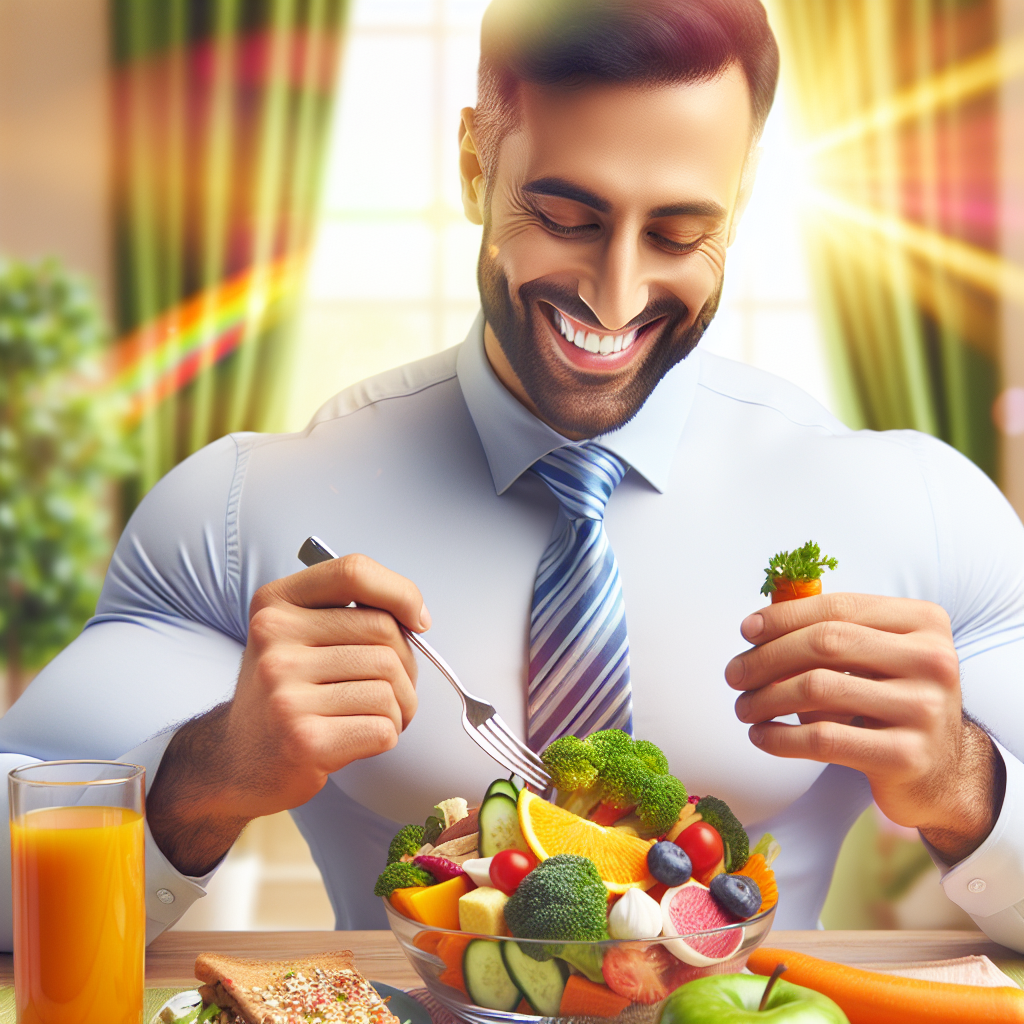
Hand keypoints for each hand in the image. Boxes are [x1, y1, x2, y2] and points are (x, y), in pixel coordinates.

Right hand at [148, 554, 428, 874]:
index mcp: (275, 603)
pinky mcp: (303, 740)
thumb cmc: (285, 692)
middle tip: (394, 687)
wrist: (236, 760)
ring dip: (401, 706)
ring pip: (389, 684)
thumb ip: (348, 612)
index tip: (418, 620)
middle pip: (384, 633)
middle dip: (407, 665)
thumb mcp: (298, 635)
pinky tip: (363, 738)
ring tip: (377, 716)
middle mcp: (273, 641)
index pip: (354, 572)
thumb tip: (416, 616)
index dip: (401, 592)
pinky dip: (388, 734)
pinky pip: (383, 726)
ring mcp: (284, 691)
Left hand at [727, 593, 1003, 863]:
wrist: (943, 771)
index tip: (746, 630)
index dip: (784, 616)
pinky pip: (823, 739)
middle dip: (766, 657)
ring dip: (765, 698)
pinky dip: (780, 738)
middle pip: (825, 643)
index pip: (839, 607)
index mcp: (925, 623)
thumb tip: (758, 623)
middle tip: (734, 674)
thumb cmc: (894, 701)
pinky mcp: (908, 755)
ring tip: (744, 707)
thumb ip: (831, 632)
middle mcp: (934, 660)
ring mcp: (924, 709)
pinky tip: (762, 736)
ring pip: (817, 689)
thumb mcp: (876, 657)